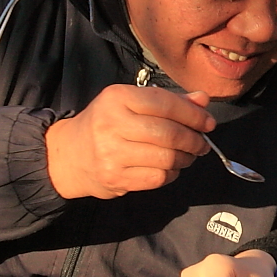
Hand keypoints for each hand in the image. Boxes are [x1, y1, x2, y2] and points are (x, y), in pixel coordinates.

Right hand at [44, 84, 212, 200]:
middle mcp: (112, 124)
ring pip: (166, 157)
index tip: (208, 123)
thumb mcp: (130, 103)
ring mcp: (112, 154)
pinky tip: (171, 168)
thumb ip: (168, 101)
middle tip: (201, 144)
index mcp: (117, 98)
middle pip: (169, 133)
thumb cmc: (105, 125)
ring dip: (185, 158)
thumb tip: (202, 100)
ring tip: (187, 156)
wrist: (69, 155)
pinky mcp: (115, 178)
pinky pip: (158, 177)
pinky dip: (172, 173)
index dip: (193, 114)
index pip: (166, 103)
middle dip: (193, 140)